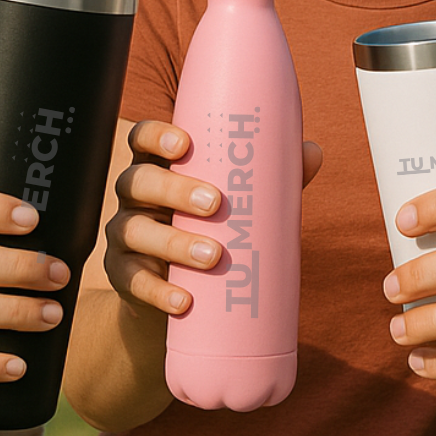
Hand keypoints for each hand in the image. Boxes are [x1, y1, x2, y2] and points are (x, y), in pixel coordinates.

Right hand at [104, 120, 321, 317]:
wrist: (183, 290)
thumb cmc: (215, 224)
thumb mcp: (238, 198)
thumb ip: (270, 175)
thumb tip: (313, 152)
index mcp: (159, 164)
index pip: (142, 137)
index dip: (156, 136)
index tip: (184, 144)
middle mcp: (134, 194)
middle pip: (139, 181)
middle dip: (175, 189)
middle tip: (216, 203)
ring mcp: (124, 234)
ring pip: (135, 231)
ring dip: (173, 244)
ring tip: (213, 255)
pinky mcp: (122, 275)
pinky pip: (132, 281)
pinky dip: (157, 291)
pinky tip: (183, 300)